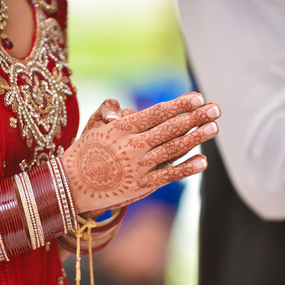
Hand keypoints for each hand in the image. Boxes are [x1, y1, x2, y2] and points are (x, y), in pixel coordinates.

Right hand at [62, 92, 219, 212]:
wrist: (69, 186)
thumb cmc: (83, 152)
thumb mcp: (92, 125)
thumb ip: (109, 110)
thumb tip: (126, 109)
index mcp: (121, 128)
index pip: (156, 113)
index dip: (179, 105)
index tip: (198, 98)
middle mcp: (132, 146)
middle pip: (170, 129)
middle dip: (195, 118)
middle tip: (216, 109)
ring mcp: (138, 168)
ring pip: (172, 150)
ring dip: (196, 138)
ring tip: (214, 128)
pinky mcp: (140, 187)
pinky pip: (168, 176)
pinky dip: (186, 169)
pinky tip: (203, 161)